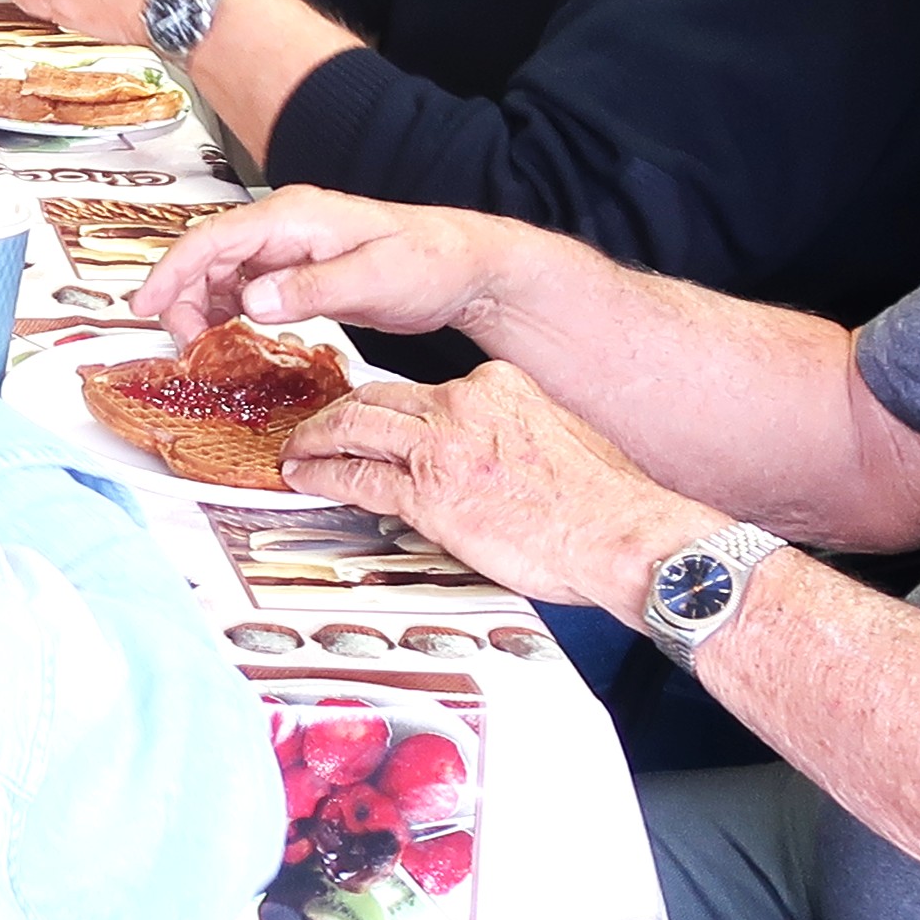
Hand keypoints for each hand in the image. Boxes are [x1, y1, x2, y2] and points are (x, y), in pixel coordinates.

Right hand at [141, 186, 538, 344]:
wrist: (466, 267)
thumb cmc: (430, 261)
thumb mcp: (374, 278)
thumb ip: (311, 289)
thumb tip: (254, 300)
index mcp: (294, 216)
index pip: (213, 239)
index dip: (172, 272)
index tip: (145, 305)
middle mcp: (285, 226)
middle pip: (208, 256)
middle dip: (183, 297)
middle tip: (185, 343)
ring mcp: (289, 247)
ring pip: (222, 272)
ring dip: (203, 307)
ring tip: (203, 345)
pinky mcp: (297, 270)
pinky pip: (245, 287)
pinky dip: (228, 311)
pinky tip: (231, 336)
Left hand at [277, 365, 710, 614]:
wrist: (622, 535)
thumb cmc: (604, 502)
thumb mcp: (559, 434)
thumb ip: (511, 428)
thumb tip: (486, 449)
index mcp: (497, 384)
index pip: (424, 388)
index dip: (390, 405)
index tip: (374, 417)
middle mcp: (462, 404)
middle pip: (376, 397)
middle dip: (338, 412)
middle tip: (315, 428)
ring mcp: (441, 446)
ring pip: (354, 427)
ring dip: (315, 439)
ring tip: (297, 451)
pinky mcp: (428, 493)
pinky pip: (357, 477)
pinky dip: (322, 475)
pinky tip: (306, 479)